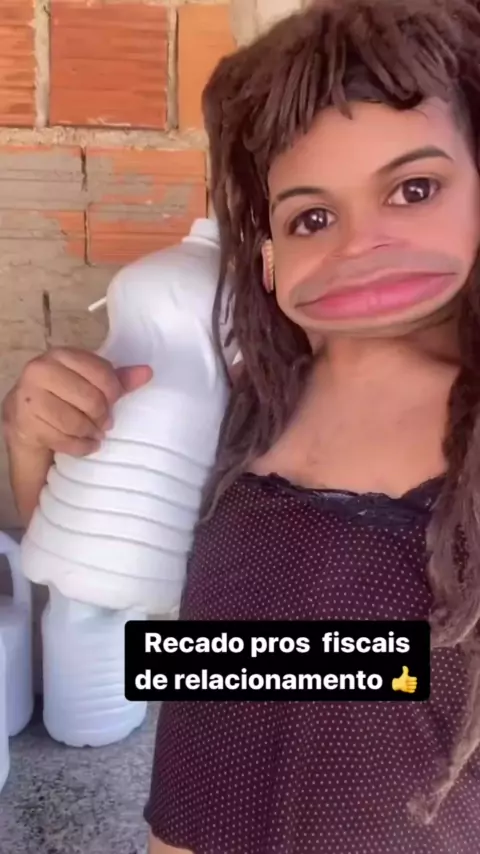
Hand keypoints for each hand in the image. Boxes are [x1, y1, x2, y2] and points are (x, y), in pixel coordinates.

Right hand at [2, 347, 151, 456]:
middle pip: (91, 399)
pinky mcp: (24, 423)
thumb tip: (147, 372)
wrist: (24, 420)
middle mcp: (40, 371)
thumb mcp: (88, 384)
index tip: (113, 401)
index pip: (101, 373)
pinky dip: (80, 446)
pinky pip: (64, 440)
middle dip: (102, 416)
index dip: (114, 392)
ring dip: (91, 433)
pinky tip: (84, 444)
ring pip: (76, 422)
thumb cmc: (61, 399)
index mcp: (60, 355)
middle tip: (105, 423)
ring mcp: (29, 398)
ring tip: (94, 433)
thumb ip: (116, 379)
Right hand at [391, 666, 416, 693]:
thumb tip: (404, 666)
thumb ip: (405, 670)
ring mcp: (406, 687)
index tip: (413, 679)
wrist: (396, 685)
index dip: (414, 679)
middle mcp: (406, 683)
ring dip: (414, 686)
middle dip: (414, 683)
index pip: (414, 679)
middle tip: (413, 682)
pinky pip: (412, 691)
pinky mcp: (406, 691)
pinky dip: (413, 690)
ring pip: (414, 687)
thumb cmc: (401, 679)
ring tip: (413, 685)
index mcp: (406, 678)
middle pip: (415, 683)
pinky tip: (412, 689)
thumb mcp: (404, 674)